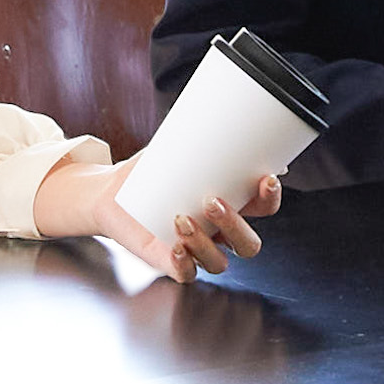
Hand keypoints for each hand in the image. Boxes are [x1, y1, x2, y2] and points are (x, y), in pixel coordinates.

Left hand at [41, 155, 279, 281]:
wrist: (112, 194)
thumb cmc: (151, 170)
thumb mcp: (174, 148)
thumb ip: (197, 134)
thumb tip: (221, 107)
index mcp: (230, 205)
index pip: (264, 209)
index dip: (271, 199)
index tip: (265, 178)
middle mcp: (219, 233)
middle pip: (248, 244)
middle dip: (235, 225)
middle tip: (212, 201)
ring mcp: (196, 251)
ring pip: (219, 263)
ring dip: (206, 244)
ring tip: (181, 218)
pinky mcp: (170, 262)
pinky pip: (187, 275)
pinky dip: (186, 264)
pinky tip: (176, 247)